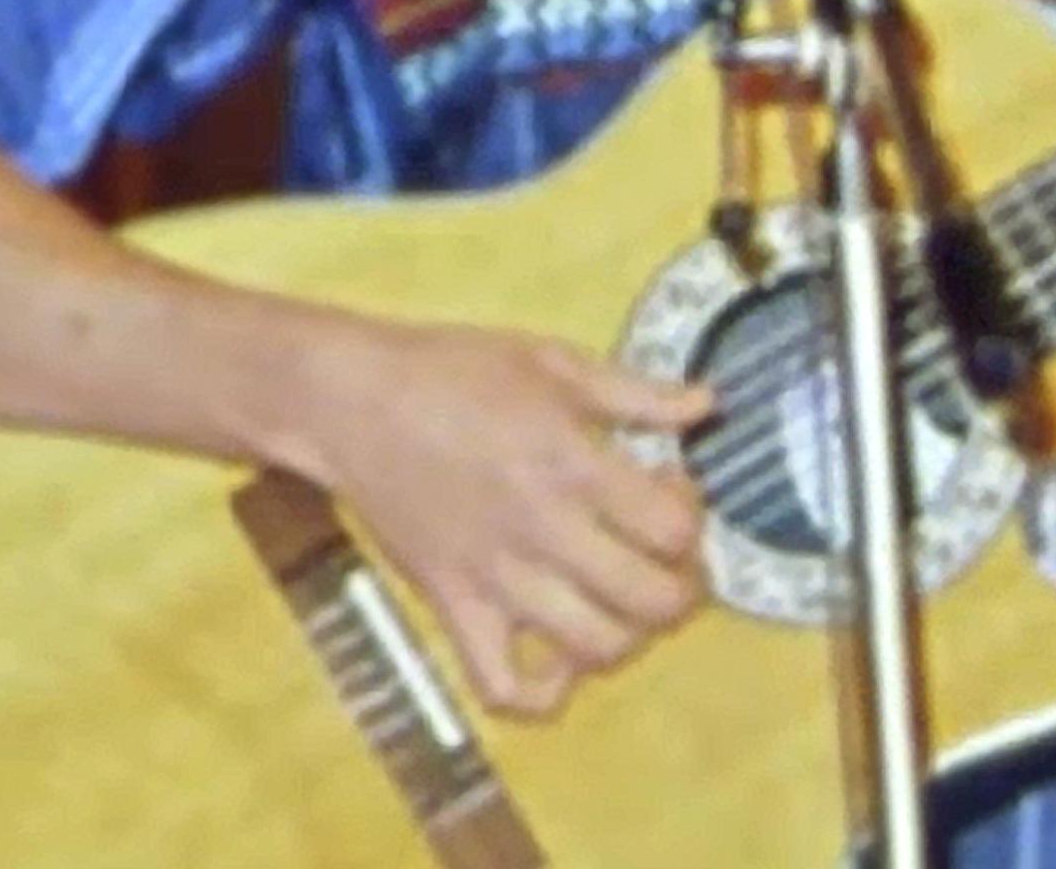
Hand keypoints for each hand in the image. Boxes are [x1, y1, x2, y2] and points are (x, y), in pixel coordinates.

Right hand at [297, 319, 715, 717]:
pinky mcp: (453, 606)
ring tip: (620, 602)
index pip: (672, 529)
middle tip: (667, 561)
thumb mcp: (552, 361)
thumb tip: (706, 405)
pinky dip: (541, 694)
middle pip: (650, 600)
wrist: (349, 403)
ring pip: (594, 648)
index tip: (670, 491)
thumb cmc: (450, 372)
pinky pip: (501, 686)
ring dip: (628, 635)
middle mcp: (542, 530)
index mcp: (572, 464)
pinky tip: (558, 659)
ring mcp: (496, 578)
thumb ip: (635, 392)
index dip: (691, 517)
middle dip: (681, 587)